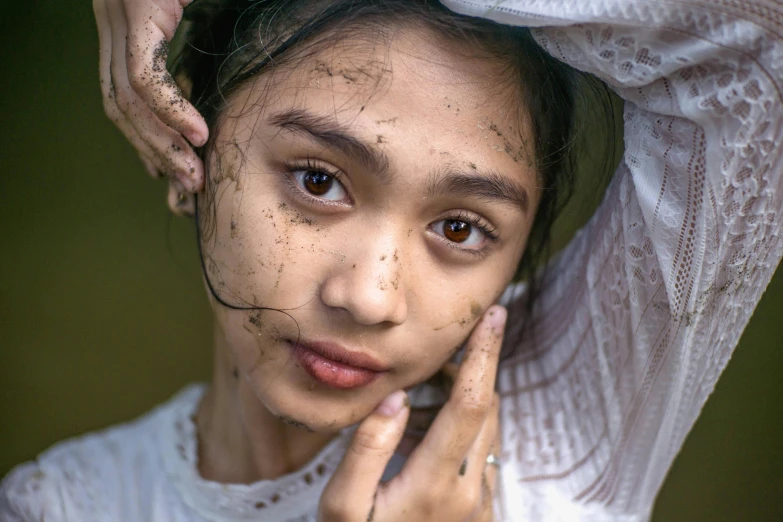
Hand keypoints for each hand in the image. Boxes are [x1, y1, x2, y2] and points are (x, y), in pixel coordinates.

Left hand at [93, 0, 207, 214]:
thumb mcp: (200, 4)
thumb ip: (202, 34)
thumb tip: (227, 77)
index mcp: (126, 23)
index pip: (124, 95)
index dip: (145, 136)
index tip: (171, 167)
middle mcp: (112, 23)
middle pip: (119, 106)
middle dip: (153, 152)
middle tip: (186, 184)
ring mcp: (117, 16)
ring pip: (126, 100)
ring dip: (162, 144)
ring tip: (193, 173)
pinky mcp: (134, 10)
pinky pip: (144, 74)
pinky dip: (169, 109)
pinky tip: (195, 134)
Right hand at [319, 306, 505, 521]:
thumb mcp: (344, 510)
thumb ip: (366, 451)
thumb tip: (397, 397)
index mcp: (437, 483)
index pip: (471, 404)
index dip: (483, 355)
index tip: (494, 316)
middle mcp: (470, 491)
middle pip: (488, 409)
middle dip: (479, 364)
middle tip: (458, 335)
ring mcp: (480, 503)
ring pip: (490, 429)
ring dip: (473, 393)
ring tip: (441, 374)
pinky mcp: (481, 510)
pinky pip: (483, 452)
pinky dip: (468, 424)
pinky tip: (433, 425)